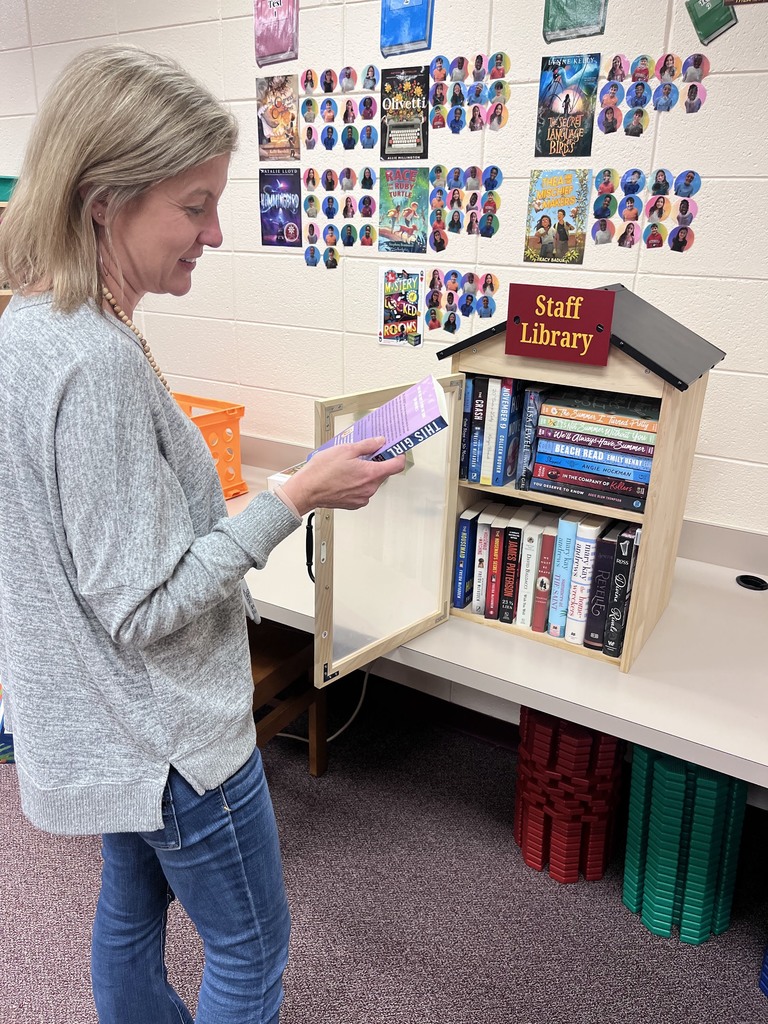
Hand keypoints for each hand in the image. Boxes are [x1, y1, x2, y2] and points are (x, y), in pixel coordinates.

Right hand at [280, 437, 405, 515]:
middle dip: (377, 462)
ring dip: (366, 473)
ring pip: (372, 482)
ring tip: (350, 466)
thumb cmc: (322, 472)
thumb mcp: (345, 450)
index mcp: (371, 474)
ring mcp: (362, 498)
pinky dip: (358, 483)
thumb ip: (367, 445)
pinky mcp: (354, 504)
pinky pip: (363, 491)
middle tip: (365, 454)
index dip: (398, 455)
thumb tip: (379, 441)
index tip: (395, 450)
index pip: (397, 465)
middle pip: (383, 473)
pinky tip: (345, 476)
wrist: (307, 490)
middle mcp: (369, 489)